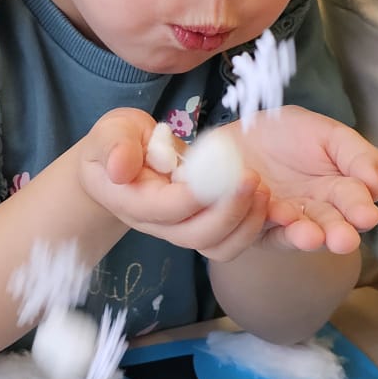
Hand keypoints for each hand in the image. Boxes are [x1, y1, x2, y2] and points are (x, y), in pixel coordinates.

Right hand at [76, 107, 270, 262]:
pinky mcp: (200, 228)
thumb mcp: (111, 132)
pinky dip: (251, 228)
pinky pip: (228, 243)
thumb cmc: (117, 143)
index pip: (165, 208)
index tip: (221, 171)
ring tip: (263, 191)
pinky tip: (266, 202)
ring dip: (245, 224)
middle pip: (194, 236)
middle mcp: (156, 225)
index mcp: (132, 202)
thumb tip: (119, 168)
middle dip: (228, 212)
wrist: (118, 163)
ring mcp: (179, 230)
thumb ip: (114, 146)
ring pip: (215, 246)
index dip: (194, 196)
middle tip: (252, 178)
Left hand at [230, 107, 377, 253]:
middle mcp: (314, 213)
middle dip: (337, 233)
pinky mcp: (252, 227)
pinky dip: (267, 224)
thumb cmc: (287, 133)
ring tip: (310, 234)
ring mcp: (283, 222)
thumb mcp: (327, 134)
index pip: (354, 204)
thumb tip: (376, 183)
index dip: (360, 209)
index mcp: (338, 192)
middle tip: (344, 239)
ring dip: (304, 235)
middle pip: (331, 228)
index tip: (366, 215)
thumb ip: (357, 155)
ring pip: (296, 236)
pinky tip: (275, 210)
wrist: (239, 132)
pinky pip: (258, 232)